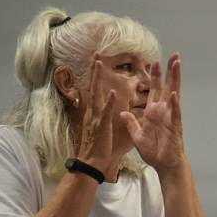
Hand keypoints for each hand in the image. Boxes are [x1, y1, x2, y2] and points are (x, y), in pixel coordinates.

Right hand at [77, 53, 115, 174]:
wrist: (93, 164)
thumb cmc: (101, 149)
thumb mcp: (108, 130)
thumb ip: (113, 118)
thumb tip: (123, 111)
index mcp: (95, 112)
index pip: (96, 89)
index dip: (96, 75)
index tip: (98, 60)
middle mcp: (93, 112)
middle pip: (94, 86)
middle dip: (95, 69)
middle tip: (97, 53)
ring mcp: (96, 119)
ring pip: (97, 94)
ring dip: (98, 79)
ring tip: (99, 63)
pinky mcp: (102, 127)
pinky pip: (105, 113)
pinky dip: (110, 103)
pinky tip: (114, 93)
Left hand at [120, 53, 186, 173]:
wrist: (164, 165)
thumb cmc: (154, 152)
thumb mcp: (137, 136)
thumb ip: (131, 123)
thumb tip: (123, 112)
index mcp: (153, 112)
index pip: (154, 89)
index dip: (155, 76)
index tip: (155, 62)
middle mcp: (163, 111)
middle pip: (167, 86)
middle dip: (170, 71)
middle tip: (174, 55)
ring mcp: (170, 118)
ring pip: (174, 95)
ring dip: (175, 80)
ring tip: (177, 65)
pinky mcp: (174, 127)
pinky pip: (175, 114)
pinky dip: (175, 104)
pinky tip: (175, 94)